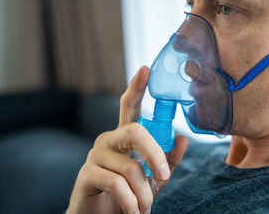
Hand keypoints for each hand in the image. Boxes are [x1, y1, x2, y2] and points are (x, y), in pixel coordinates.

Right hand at [67, 66, 187, 213]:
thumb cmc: (127, 195)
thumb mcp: (153, 178)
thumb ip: (167, 159)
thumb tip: (183, 138)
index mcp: (125, 137)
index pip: (129, 107)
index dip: (136, 87)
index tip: (145, 69)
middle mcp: (108, 140)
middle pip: (135, 130)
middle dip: (155, 154)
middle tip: (164, 177)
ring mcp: (95, 155)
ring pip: (131, 167)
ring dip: (144, 194)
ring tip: (144, 208)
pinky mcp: (86, 174)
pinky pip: (116, 184)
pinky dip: (131, 202)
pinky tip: (132, 211)